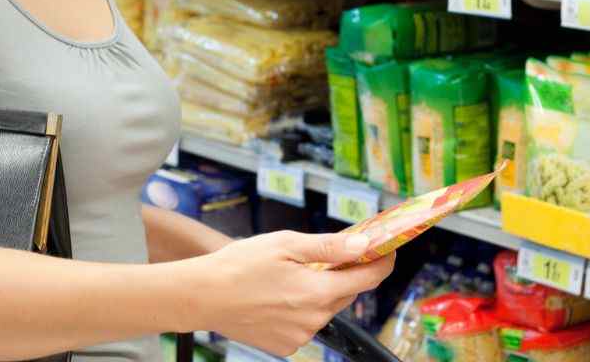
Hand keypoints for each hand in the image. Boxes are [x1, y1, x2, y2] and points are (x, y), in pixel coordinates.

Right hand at [195, 230, 395, 356]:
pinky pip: (306, 323)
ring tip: (289, 274)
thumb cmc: (239, 265)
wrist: (202, 295)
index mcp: (317, 291)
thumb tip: (364, 246)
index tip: (387, 249)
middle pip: (346, 292)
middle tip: (327, 253)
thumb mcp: (286, 243)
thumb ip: (329, 246)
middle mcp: (313, 319)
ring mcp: (300, 336)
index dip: (382, 262)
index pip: (368, 278)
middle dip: (344, 273)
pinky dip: (301, 308)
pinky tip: (278, 295)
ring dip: (319, 290)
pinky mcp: (286, 345)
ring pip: (325, 308)